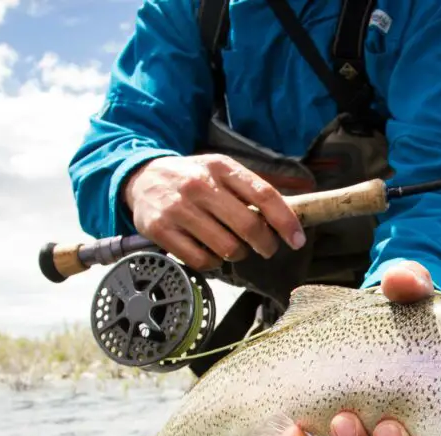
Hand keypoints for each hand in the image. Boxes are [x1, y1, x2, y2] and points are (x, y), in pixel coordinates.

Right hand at [122, 154, 305, 271]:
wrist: (141, 178)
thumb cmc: (193, 179)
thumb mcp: (221, 171)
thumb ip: (253, 189)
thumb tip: (294, 212)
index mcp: (220, 167)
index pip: (264, 195)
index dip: (285, 221)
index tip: (298, 240)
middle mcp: (199, 185)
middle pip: (248, 225)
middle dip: (266, 244)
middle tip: (267, 248)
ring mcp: (178, 208)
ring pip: (227, 247)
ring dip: (239, 254)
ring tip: (234, 247)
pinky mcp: (160, 230)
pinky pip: (201, 260)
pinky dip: (213, 263)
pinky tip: (211, 253)